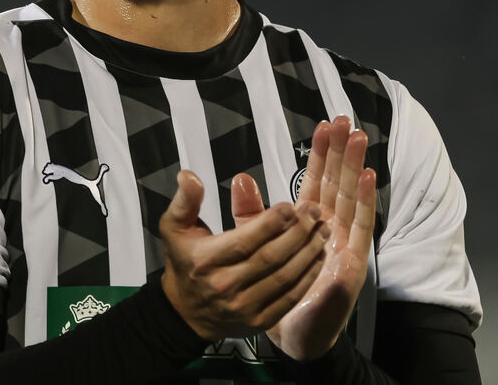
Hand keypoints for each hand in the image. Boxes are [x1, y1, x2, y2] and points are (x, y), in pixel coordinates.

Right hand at [159, 169, 330, 340]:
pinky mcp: (260, 321)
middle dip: (298, 232)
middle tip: (314, 212)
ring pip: (284, 277)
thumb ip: (185, 201)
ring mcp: (245, 307)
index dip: (270, 222)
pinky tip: (318, 257)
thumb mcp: (174, 228)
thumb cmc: (184, 263)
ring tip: (323, 230)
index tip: (290, 206)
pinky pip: (290, 297)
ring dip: (308, 252)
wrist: (185, 314)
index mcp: (206, 260)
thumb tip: (189, 176)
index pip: (245, 240)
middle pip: (270, 257)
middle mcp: (226, 285)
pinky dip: (308, 277)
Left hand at [231, 116, 376, 360]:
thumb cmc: (275, 289)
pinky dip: (366, 199)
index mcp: (308, 221)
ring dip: (356, 166)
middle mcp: (330, 227)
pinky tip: (369, 175)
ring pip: (352, 196)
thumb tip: (240, 178)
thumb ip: (250, 214)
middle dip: (341, 151)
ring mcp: (344, 242)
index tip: (322, 125)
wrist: (291, 333)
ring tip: (357, 137)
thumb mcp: (254, 246)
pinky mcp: (354, 259)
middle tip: (344, 120)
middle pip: (338, 182)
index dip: (320, 154)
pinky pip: (361, 226)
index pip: (316, 180)